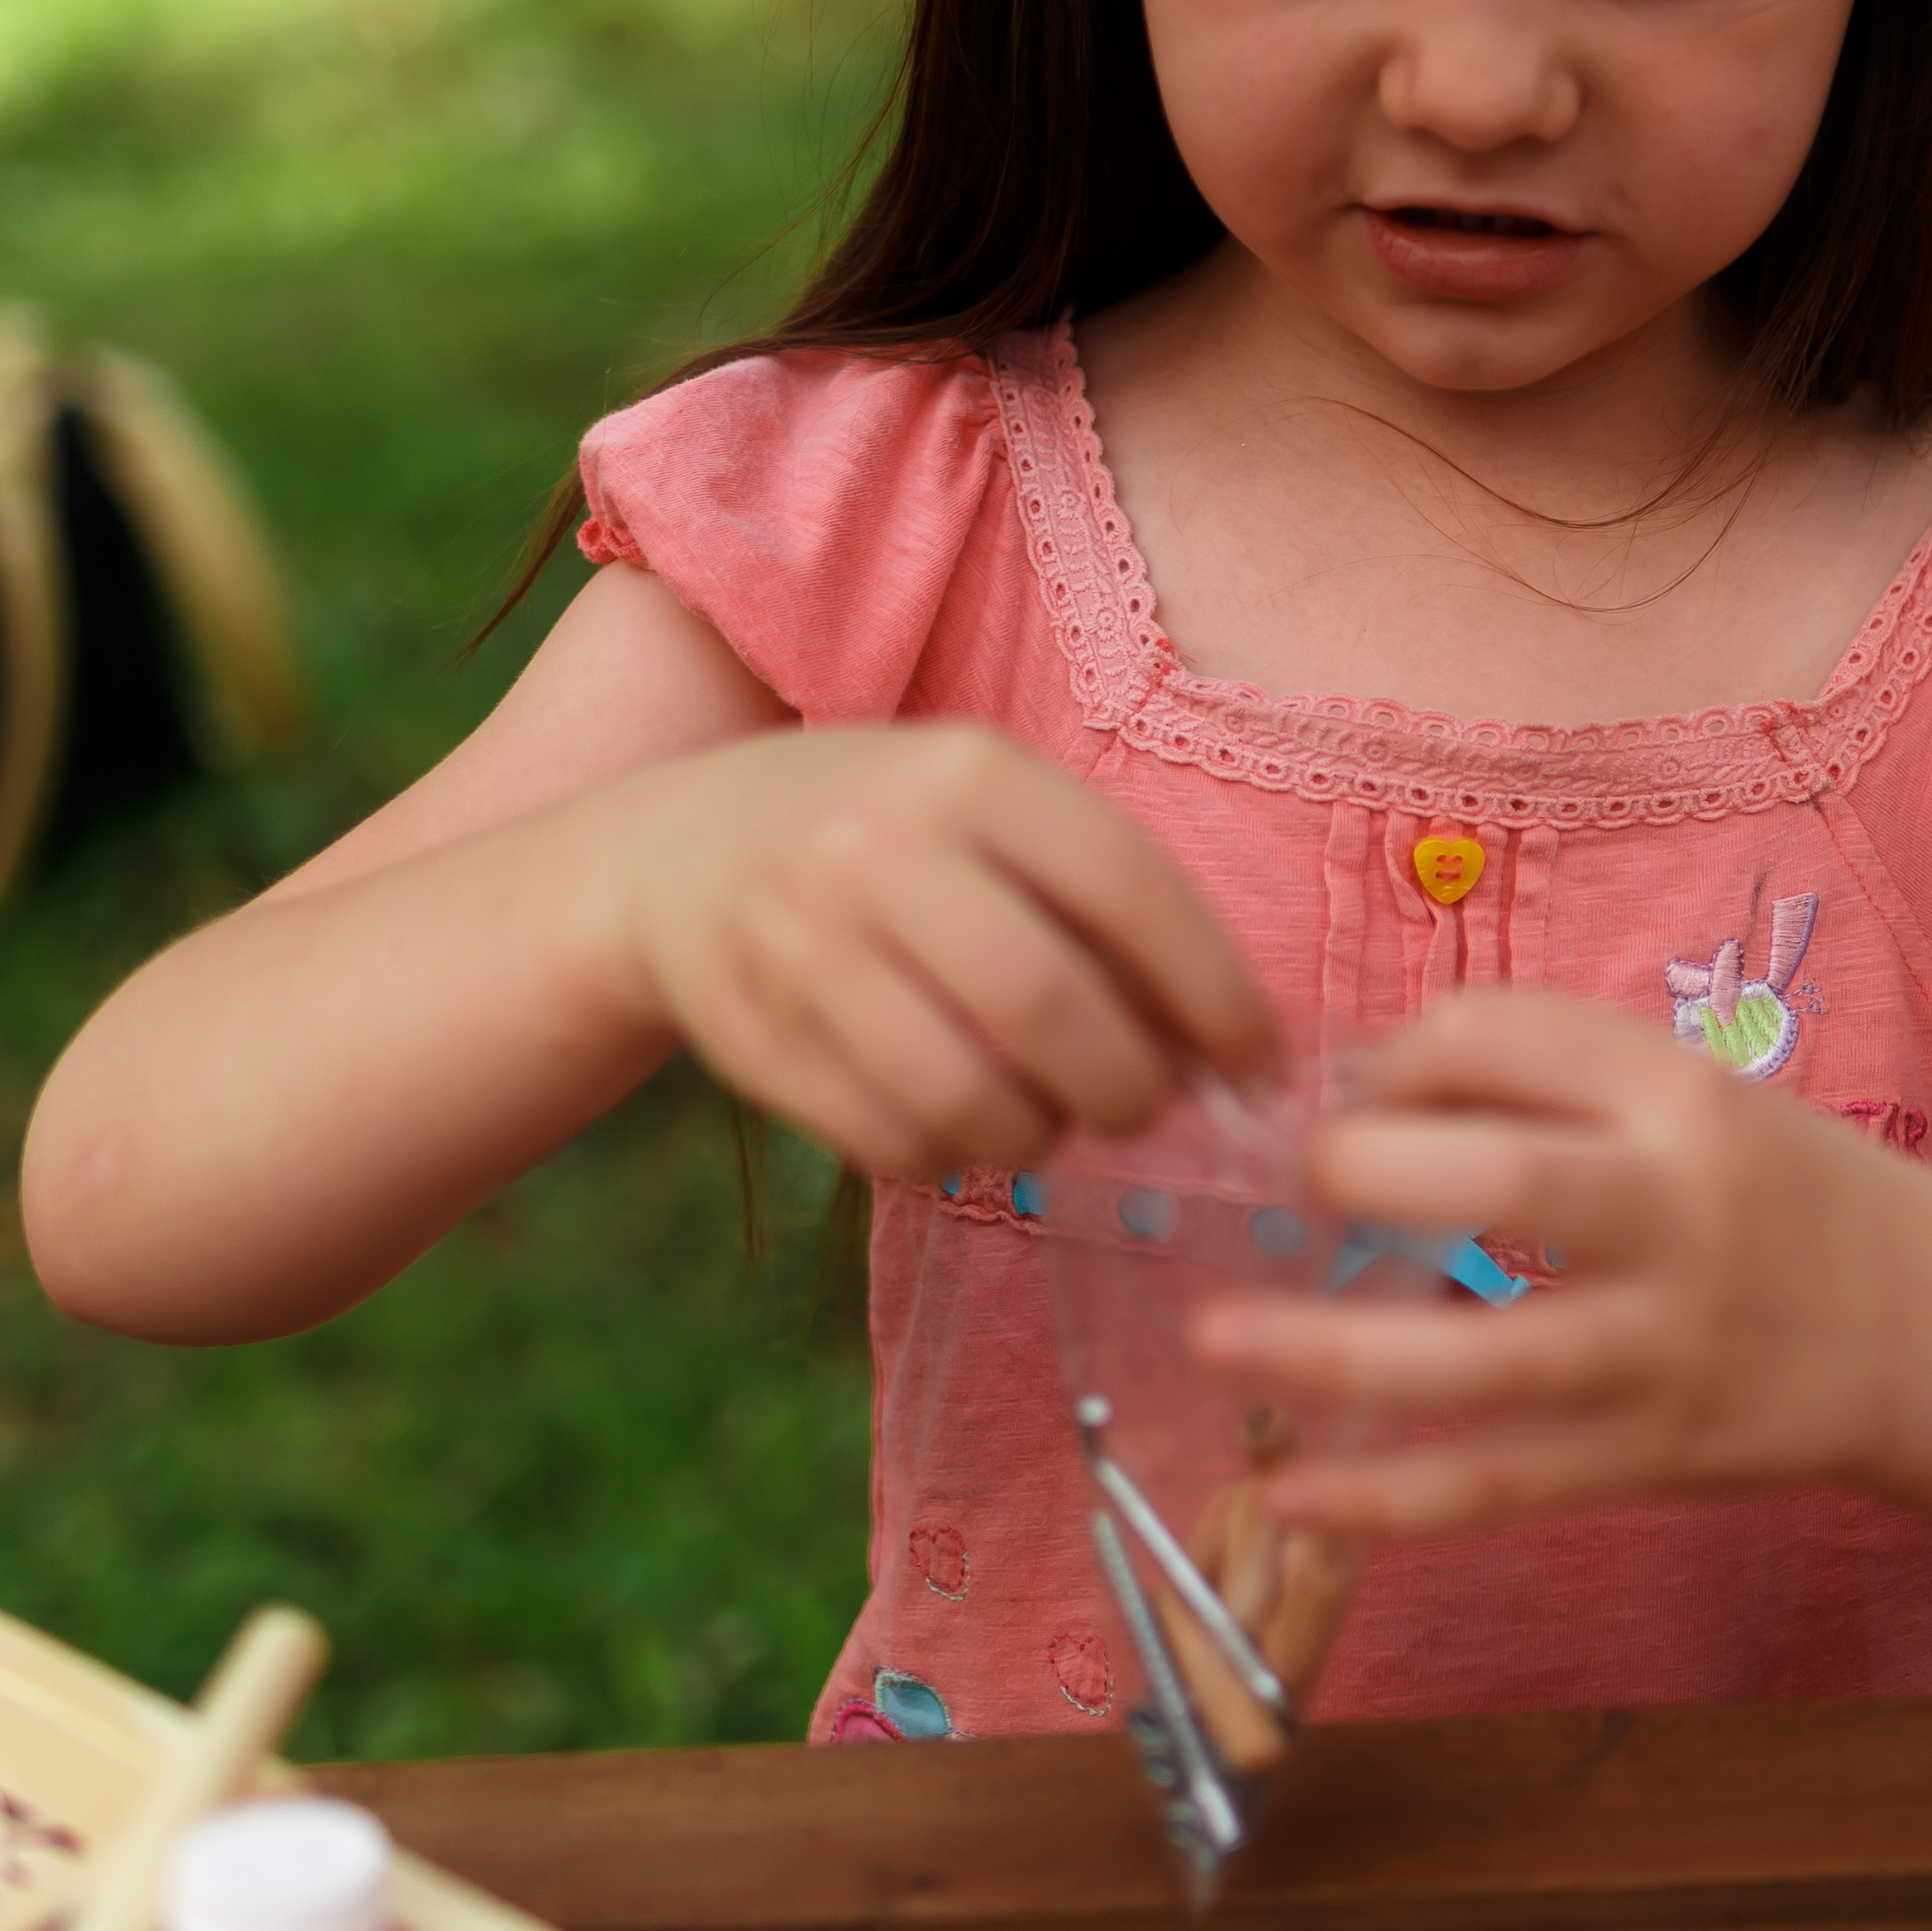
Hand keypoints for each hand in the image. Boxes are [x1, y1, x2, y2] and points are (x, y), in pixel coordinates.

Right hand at [602, 723, 1273, 1180]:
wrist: (674, 853)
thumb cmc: (888, 836)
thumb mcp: (991, 811)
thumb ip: (1104, 900)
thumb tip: (1228, 1044)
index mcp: (968, 772)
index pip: (1128, 889)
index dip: (1214, 993)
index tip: (1257, 1063)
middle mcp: (878, 848)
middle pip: (1047, 1003)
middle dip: (1130, 1084)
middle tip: (1146, 1104)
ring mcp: (804, 946)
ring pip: (966, 1094)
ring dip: (1043, 1137)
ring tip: (1054, 1119)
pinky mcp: (755, 1039)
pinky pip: (891, 1142)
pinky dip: (953, 1157)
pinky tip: (962, 1125)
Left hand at [1189, 988, 1903, 1536]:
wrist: (1920, 1325)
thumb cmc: (1762, 1191)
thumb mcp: (1679, 1095)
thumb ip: (1533, 1077)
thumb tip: (1348, 1093)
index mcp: (1680, 1095)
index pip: (1511, 1040)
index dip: (1397, 1059)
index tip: (1335, 1094)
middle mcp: (1681, 1215)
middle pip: (1508, 1183)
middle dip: (1367, 1175)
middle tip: (1288, 1184)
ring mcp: (1667, 1350)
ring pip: (1489, 1362)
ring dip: (1336, 1355)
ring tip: (1216, 1336)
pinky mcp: (1652, 1458)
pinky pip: (1502, 1485)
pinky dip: (1389, 1500)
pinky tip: (1289, 1494)